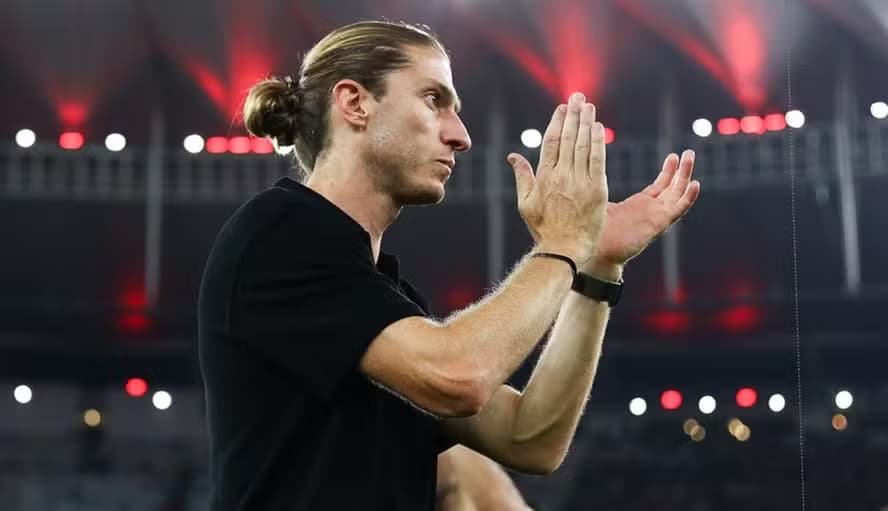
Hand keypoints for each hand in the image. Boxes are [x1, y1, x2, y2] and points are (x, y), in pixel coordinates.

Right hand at [507, 92, 607, 266]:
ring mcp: (580, 182)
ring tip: (589, 106)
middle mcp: (561, 176)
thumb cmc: (544, 228)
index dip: (557, 122)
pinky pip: (597, 160)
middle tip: (578, 97)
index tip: (562, 107)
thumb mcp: (526, 203)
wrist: (564, 249)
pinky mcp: (597, 190)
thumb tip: (513, 156)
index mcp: (544, 177)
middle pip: (567, 138)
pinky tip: (599, 127)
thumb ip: (522, 176)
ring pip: (582, 145)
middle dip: (573, 115)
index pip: (551, 142)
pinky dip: (598, 142)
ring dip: (586, 123)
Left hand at [591, 150, 700, 268]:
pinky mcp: (659, 222)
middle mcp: (652, 210)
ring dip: (685, 175)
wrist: (600, 249)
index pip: (659, 187)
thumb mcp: (604, 208)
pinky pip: (678, 209)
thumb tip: (591, 187)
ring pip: (677, 193)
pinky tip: (696, 183)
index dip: (667, 172)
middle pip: (672, 187)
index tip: (673, 156)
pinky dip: (688, 197)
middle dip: (681, 170)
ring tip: (691, 156)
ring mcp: (657, 216)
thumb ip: (605, 198)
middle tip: (689, 152)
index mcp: (640, 206)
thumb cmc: (598, 232)